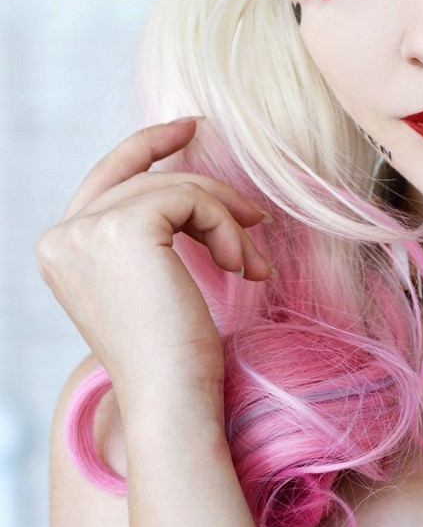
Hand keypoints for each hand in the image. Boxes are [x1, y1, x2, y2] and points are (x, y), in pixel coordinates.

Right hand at [36, 118, 272, 410]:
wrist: (173, 398)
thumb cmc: (173, 358)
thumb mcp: (152, 287)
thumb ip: (151, 237)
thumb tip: (199, 191)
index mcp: (60, 250)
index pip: (106, 178)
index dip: (148, 146)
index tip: (192, 127)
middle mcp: (60, 236)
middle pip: (147, 180)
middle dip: (211, 198)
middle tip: (257, 223)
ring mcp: (86, 230)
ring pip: (175, 188)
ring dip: (226, 221)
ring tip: (253, 265)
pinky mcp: (125, 226)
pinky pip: (190, 199)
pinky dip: (226, 228)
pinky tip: (242, 268)